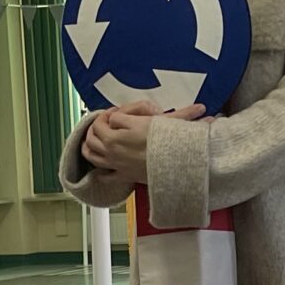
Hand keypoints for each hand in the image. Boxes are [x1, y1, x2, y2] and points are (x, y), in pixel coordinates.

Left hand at [81, 103, 205, 187]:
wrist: (172, 168)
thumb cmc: (167, 144)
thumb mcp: (166, 121)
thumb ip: (172, 113)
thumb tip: (194, 108)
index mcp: (121, 130)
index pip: (110, 117)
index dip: (114, 113)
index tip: (119, 113)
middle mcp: (113, 146)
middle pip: (94, 132)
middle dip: (97, 125)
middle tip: (105, 122)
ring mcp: (115, 162)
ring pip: (90, 152)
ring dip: (90, 143)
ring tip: (95, 139)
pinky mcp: (121, 176)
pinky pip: (102, 174)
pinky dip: (99, 170)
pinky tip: (102, 167)